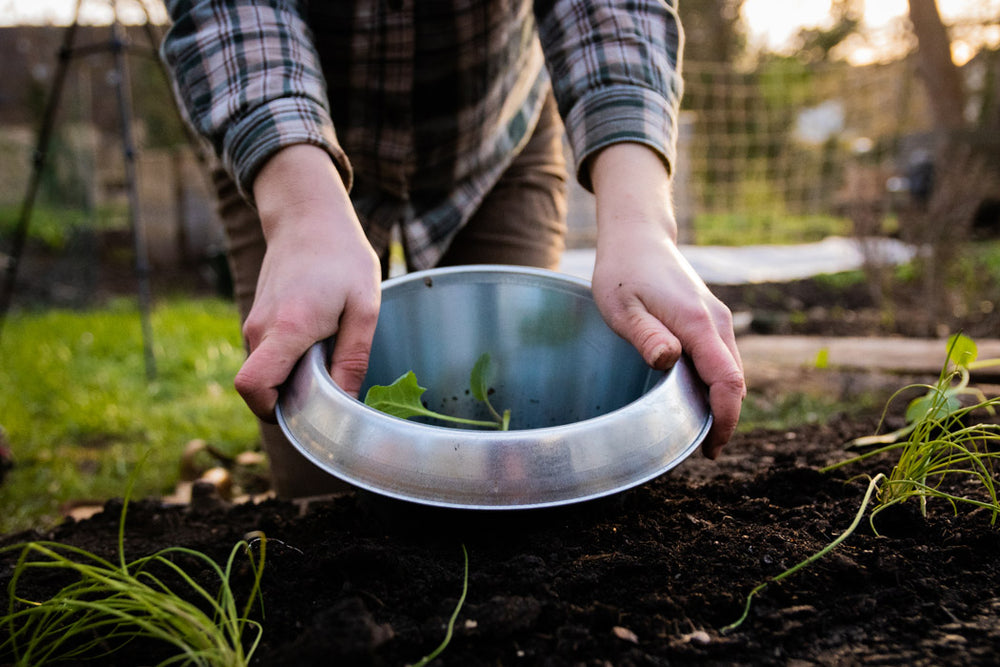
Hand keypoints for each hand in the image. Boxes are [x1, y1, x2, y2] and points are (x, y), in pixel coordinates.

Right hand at [235, 145, 380, 420]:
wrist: (308, 216)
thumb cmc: (342, 257)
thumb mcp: (365, 308)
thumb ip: (353, 358)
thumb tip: (345, 403)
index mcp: (287, 328)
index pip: (253, 386)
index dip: (271, 411)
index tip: (304, 411)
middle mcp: (261, 329)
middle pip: (258, 386)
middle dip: (288, 398)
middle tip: (329, 387)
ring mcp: (255, 322)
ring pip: (263, 371)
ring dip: (291, 377)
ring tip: (329, 354)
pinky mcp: (258, 318)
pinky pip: (267, 355)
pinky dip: (288, 360)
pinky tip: (319, 341)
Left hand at [589, 143, 744, 457]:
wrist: (637, 237)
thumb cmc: (622, 272)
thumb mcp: (621, 306)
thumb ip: (646, 334)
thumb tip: (669, 361)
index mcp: (696, 322)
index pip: (727, 379)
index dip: (726, 418)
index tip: (712, 447)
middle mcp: (716, 321)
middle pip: (735, 380)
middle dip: (726, 417)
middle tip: (702, 450)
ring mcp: (716, 319)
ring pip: (731, 370)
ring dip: (722, 401)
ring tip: (697, 431)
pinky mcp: (710, 318)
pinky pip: (722, 359)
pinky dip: (716, 384)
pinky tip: (695, 398)